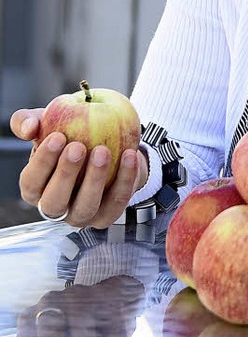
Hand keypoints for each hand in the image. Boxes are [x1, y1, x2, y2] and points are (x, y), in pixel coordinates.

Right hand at [10, 107, 147, 228]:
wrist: (110, 146)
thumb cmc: (71, 135)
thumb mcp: (48, 123)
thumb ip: (29, 121)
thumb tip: (29, 127)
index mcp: (36, 187)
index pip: (31, 182)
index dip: (42, 162)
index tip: (57, 137)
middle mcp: (55, 206)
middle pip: (54, 202)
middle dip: (65, 175)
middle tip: (78, 147)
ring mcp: (82, 214)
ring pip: (86, 207)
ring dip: (94, 180)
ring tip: (103, 151)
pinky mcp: (107, 215)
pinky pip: (117, 202)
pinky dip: (124, 179)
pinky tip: (129, 155)